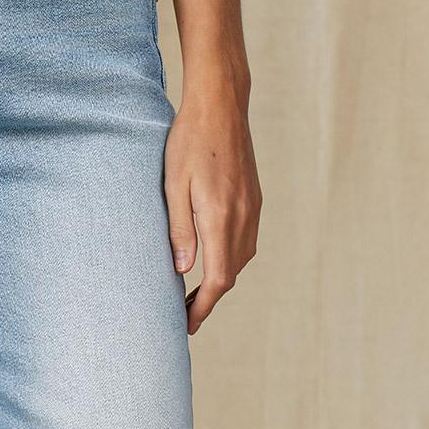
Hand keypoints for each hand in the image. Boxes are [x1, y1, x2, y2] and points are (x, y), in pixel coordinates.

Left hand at [164, 79, 261, 334]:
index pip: (217, 279)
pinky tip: (212, 260)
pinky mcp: (255, 199)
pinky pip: (246, 240)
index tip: (187, 325)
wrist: (221, 103)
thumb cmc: (188, 139)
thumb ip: (179, 230)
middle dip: (209, 300)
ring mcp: (253, 208)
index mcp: (220, 217)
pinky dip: (230, 259)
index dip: (203, 307)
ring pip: (241, 259)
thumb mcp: (173, 185)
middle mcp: (243, 217)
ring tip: (195, 293)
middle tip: (184, 316)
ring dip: (220, 280)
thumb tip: (183, 271)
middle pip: (231, 274)